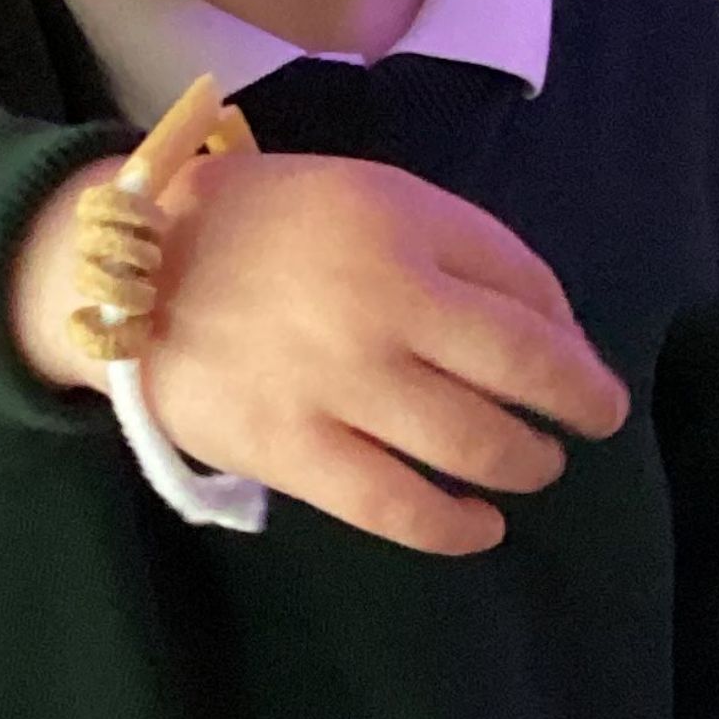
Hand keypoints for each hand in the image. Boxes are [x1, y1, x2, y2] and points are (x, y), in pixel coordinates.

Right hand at [9, 147, 629, 555]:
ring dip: (526, 461)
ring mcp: (338, 384)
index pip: (526, 285)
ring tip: (533, 466)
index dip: (570, 332)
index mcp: (399, 225)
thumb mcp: (362, 192)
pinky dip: (456, 525)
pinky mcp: (293, 451)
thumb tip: (551, 323)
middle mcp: (381, 303)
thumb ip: (453, 240)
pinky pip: (398, 506)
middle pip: (522, 369)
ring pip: (474, 442)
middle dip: (579, 402)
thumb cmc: (257, 226)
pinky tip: (482, 526)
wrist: (124, 273)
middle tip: (593, 419)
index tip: (576, 357)